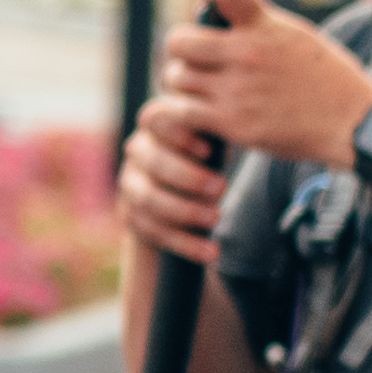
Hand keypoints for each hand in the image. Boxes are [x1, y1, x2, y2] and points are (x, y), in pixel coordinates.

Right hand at [118, 91, 230, 265]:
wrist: (178, 195)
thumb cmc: (203, 158)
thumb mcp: (209, 141)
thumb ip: (215, 132)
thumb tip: (242, 125)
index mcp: (156, 125)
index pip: (156, 120)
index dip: (179, 134)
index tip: (208, 151)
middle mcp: (137, 151)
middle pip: (154, 162)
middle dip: (188, 177)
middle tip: (222, 188)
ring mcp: (130, 183)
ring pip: (149, 199)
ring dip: (186, 211)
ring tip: (217, 218)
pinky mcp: (131, 215)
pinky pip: (154, 231)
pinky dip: (185, 244)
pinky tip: (212, 251)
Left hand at [151, 0, 371, 171]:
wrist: (350, 122)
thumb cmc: (323, 77)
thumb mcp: (294, 35)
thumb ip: (254, 23)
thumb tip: (206, 8)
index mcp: (265, 27)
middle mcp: (248, 54)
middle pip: (179, 41)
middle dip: (181, 49)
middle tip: (193, 58)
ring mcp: (238, 90)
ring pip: (177, 77)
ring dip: (183, 82)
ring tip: (200, 88)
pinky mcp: (234, 124)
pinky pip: (183, 111)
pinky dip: (183, 112)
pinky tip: (195, 112)